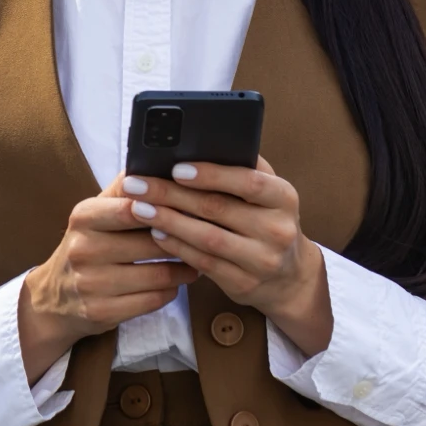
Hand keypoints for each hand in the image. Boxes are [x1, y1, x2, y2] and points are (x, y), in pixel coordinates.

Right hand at [16, 176, 201, 383]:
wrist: (53, 299)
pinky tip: (175, 283)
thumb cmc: (86, 247)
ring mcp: (91, 283)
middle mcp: (84, 249)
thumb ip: (124, 189)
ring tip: (196, 260)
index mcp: (84, 217)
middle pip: (152, 242)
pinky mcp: (102, 312)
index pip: (133, 207)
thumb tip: (157, 160)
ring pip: (159, 274)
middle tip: (205, 237)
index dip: (166, 207)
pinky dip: (171, 291)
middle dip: (182, 240)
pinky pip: (154, 300)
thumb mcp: (95, 214)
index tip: (191, 207)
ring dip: (185, 268)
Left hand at [119, 157, 333, 357]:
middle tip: (137, 185)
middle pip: (217, 208)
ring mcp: (262, 260)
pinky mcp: (244, 283)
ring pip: (207, 238)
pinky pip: (203, 262)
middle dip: (171, 194)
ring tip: (139, 208)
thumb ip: (240, 167)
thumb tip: (197, 142)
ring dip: (168, 221)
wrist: (288, 276)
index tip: (176, 168)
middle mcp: (278, 229)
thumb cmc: (266, 219)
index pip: (248, 181)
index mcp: (283, 197)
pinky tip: (156, 232)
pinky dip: (176, 246)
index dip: (210, 174)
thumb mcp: (266, 193)